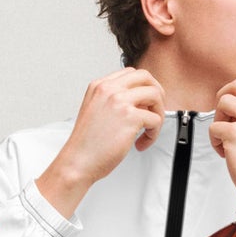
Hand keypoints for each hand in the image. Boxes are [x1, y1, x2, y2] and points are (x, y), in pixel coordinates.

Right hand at [34, 69, 165, 217]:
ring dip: (158, 113)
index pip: (130, 73)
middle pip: (145, 77)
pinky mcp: (130, 117)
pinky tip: (141, 143)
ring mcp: (120, 101)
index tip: (145, 102)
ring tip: (149, 130)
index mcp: (99, 86)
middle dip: (156, 93)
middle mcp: (109, 89)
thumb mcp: (95, 112)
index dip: (143, 87)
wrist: (77, 162)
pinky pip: (155, 119)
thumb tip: (139, 103)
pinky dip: (153, 134)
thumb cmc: (86, 145)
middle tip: (155, 110)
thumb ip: (114, 102)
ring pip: (155, 95)